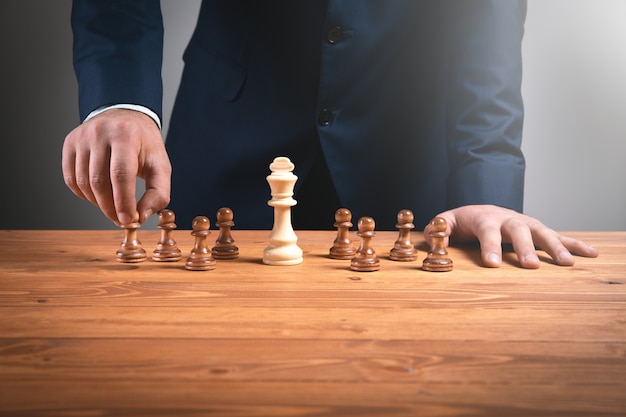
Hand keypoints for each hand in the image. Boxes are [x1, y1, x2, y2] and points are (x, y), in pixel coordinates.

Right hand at [62, 109, 170, 225]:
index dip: (123, 202)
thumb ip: (158, 193)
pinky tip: (98, 196)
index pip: (120, 174)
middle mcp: (100, 132)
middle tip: (120, 219)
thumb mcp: (160, 166)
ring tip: (112, 206)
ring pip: (83, 182)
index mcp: (126, 134)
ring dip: (97, 203)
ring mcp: (82, 136)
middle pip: (99, 180)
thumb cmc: (145, 145)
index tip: (128, 220)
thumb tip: (141, 216)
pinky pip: (71, 179)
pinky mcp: (70, 143)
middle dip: (110, 207)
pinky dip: (84, 194)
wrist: (126, 117)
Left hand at [427, 205, 598, 267]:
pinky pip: (560, 236)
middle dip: (525, 247)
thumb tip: (430, 236)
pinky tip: (592, 255)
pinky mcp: (538, 230)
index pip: (486, 231)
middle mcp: (508, 218)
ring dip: (555, 247)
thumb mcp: (446, 222)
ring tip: (566, 265)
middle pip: (518, 230)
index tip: (492, 264)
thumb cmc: (464, 221)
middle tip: (530, 266)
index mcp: (484, 218)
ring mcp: (526, 223)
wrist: (483, 208)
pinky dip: (576, 245)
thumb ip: (437, 229)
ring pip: (542, 232)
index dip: (489, 246)